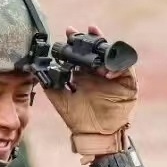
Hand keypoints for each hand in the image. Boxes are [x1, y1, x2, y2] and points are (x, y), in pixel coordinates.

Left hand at [44, 24, 137, 160]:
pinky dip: (118, 67)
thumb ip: (51, 86)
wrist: (96, 136)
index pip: (82, 53)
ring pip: (113, 56)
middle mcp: (99, 73)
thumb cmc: (79, 120)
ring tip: (98, 49)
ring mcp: (114, 78)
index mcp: (85, 74)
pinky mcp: (127, 84)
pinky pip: (126, 70)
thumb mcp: (61, 101)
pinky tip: (107, 73)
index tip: (69, 31)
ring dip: (106, 50)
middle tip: (86, 30)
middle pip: (98, 49)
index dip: (77, 41)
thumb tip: (39, 71)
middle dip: (93, 38)